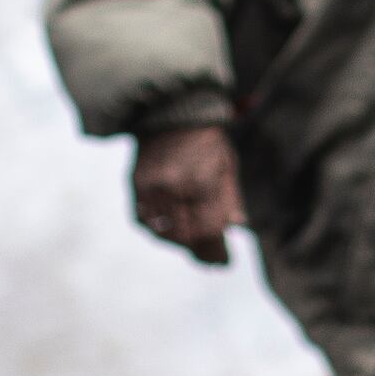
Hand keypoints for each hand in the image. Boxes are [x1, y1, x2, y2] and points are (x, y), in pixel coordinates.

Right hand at [133, 123, 242, 263]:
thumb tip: (237, 227)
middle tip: (211, 260)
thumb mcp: (227, 165)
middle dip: (201, 251)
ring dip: (180, 243)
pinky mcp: (137, 185)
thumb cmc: (205, 140)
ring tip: (193, 245)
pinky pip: (144, 221)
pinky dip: (158, 231)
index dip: (217, 251)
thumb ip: (231, 198)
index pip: (210, 229)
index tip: (224, 263)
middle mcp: (176, 186)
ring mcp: (153, 187)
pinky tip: (170, 231)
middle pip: (188, 235)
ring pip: (164, 232)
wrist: (169, 112)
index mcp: (204, 181)